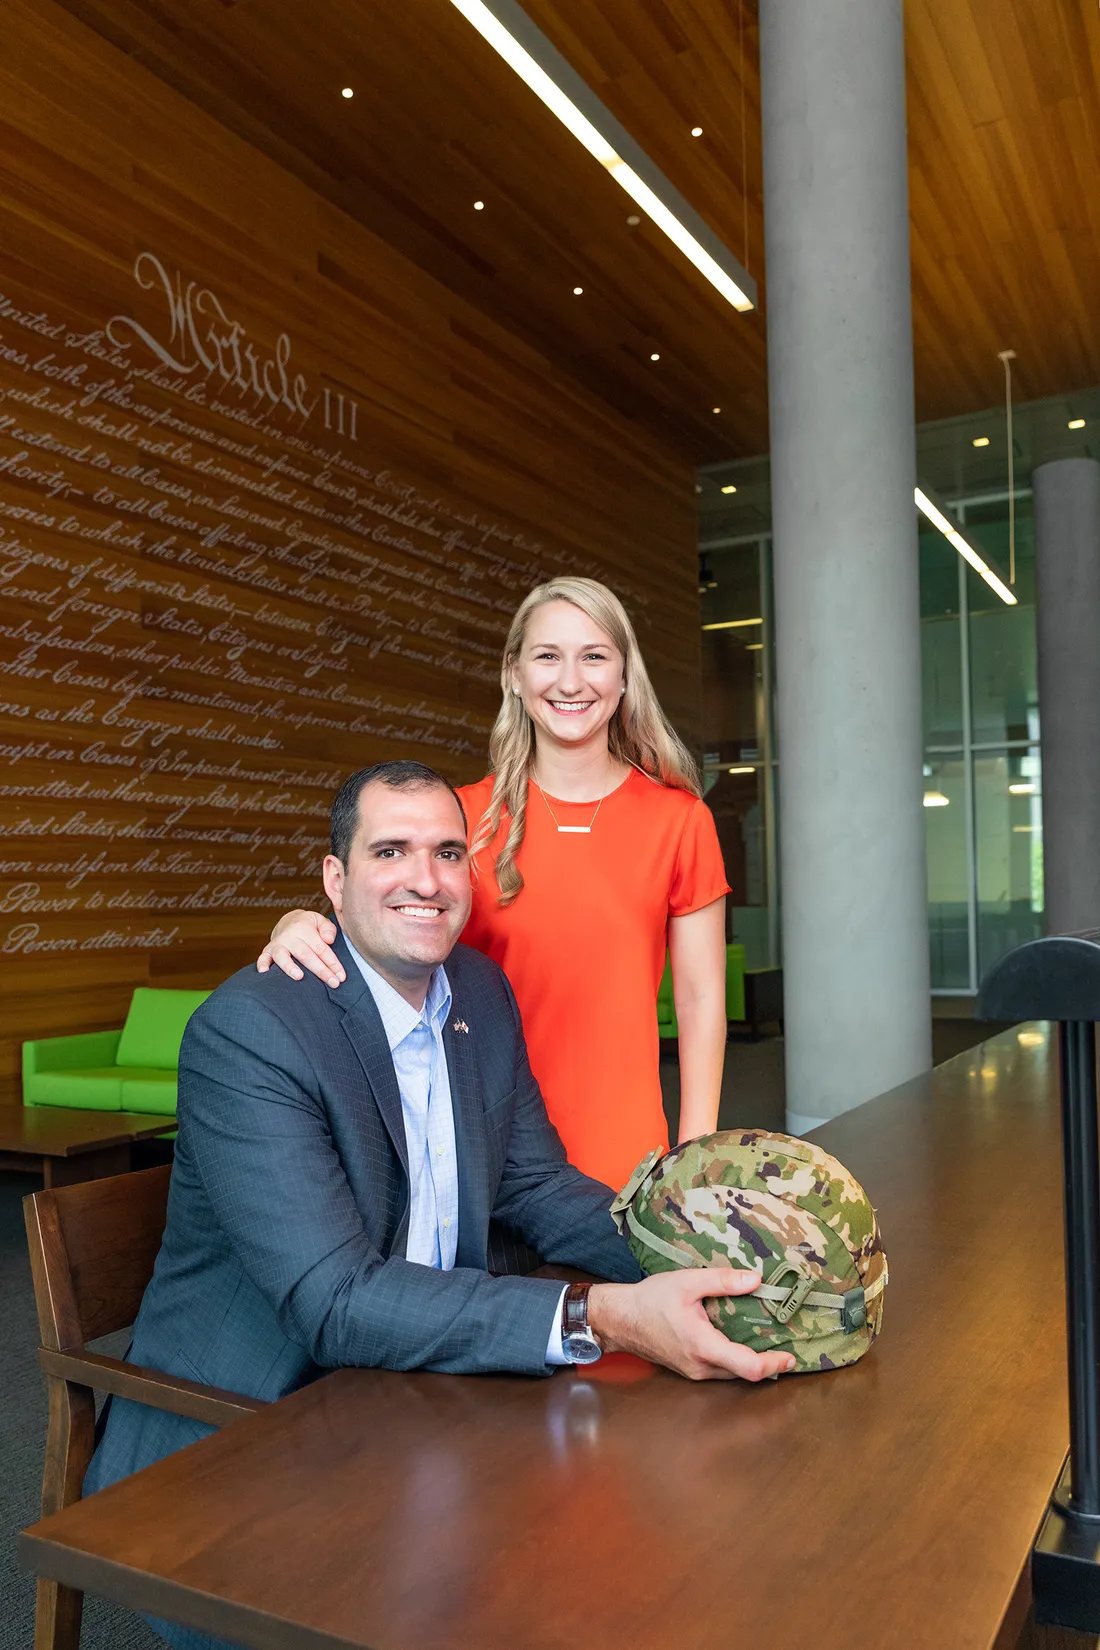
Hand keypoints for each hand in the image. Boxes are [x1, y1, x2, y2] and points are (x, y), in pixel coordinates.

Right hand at [256, 910, 344, 986]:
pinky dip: (262, 965)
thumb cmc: (309, 926)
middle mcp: (289, 936)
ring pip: (282, 956)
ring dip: (289, 967)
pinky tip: (265, 974)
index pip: (321, 948)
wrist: (288, 922)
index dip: (332, 963)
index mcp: (304, 928)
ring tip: (299, 977)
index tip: (341, 977)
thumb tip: (328, 940)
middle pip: (306, 955)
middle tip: (333, 983)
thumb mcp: (320, 921)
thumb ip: (328, 929)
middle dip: (321, 971)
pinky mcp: (267, 951)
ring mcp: (277, 944)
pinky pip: (262, 958)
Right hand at [587, 1267, 795, 1381]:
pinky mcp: (689, 1369)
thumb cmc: (650, 1299)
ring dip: (751, 1362)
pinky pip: (719, 1370)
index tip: (791, 1357)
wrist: (619, 1319)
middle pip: (745, 1374)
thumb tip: (756, 1279)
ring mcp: (694, 1372)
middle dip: (768, 1363)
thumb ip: (723, 1281)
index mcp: (704, 1346)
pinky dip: (735, 1359)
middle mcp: (701, 1367)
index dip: (774, 1364)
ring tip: (769, 1343)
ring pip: (732, 1373)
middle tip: (786, 1346)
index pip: (749, 1368)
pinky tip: (741, 1342)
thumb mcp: (687, 1282)